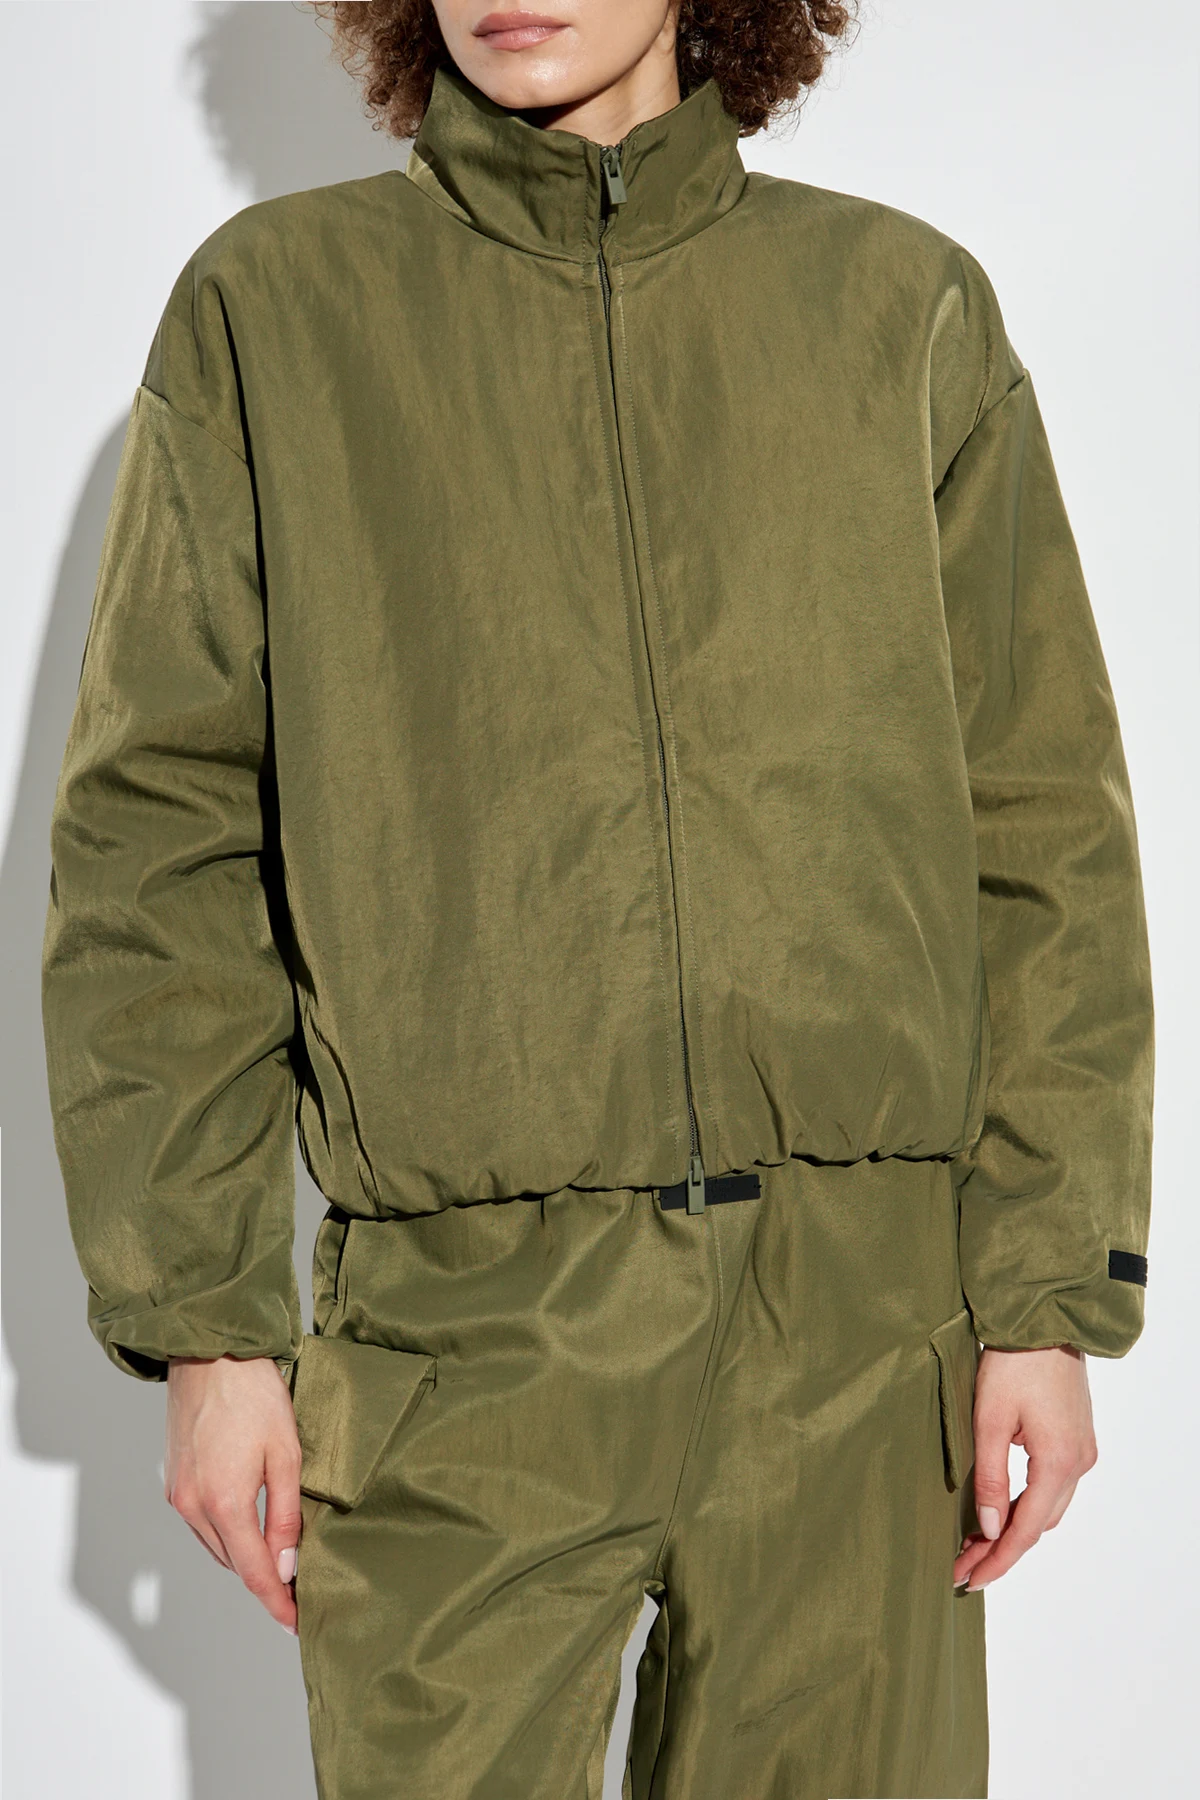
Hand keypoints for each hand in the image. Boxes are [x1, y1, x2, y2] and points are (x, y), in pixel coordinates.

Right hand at [165, 1354, 301, 1632]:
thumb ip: (287, 1515)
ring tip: (279, 1563)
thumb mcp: (286, 1454)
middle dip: (265, 1581)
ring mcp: (179, 1496)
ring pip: (217, 1547)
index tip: (298, 1622)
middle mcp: (193, 1508)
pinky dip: (227, 1535)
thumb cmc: (253, 1394)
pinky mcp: (174, 1483)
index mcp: (224, 1503)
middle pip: (234, 1564)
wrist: (209, 1354)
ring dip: (246, 1558)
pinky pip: (203, 1525)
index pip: (255, 1573)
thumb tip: (286, 1566)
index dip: (278, 1602)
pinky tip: (250, 1528)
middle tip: (299, 1591)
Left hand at [953, 1344, 1096, 1592]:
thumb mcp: (989, 1420)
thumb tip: (988, 1526)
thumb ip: (989, 1476)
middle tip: (962, 1564)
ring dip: (1014, 1527)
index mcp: (1058, 1462)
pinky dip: (1026, 1504)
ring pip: (1048, 1507)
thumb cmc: (1013, 1363)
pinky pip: (1052, 1486)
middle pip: (1039, 1524)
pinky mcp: (1076, 1439)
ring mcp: (1081, 1452)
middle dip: (1001, 1548)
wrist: (1045, 1321)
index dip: (997, 1559)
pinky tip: (1000, 1509)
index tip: (968, 1579)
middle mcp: (1078, 1463)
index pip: (1026, 1530)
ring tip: (974, 1543)